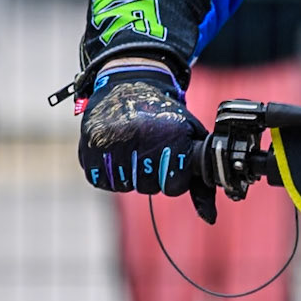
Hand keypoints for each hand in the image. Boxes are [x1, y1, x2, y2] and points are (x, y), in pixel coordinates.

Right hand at [78, 63, 215, 222]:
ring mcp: (113, 137)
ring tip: (132, 152)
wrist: (131, 81)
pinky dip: (106, 174)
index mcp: (171, 134)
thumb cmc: (167, 116)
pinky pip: (98, 179)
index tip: (171, 163)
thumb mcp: (192, 139)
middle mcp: (141, 134)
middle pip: (146, 187)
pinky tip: (114, 154)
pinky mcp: (90, 140)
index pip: (173, 186)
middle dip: (150, 177)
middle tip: (149, 155)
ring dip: (127, 176)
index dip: (173, 179)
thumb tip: (210, 218)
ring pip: (122, 185)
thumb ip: (202, 182)